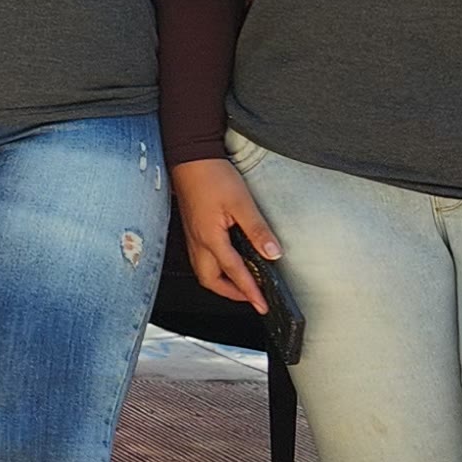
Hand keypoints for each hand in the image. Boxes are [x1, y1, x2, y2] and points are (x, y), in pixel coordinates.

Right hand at [173, 157, 278, 307]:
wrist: (189, 157)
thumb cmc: (211, 175)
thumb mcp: (241, 202)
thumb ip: (257, 230)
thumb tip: (273, 253)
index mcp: (210, 238)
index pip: (234, 272)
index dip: (250, 291)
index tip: (262, 304)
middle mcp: (198, 241)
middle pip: (211, 281)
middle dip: (231, 293)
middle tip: (251, 297)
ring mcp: (192, 236)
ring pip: (204, 272)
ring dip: (221, 282)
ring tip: (241, 283)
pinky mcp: (192, 229)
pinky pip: (201, 259)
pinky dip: (214, 268)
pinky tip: (226, 261)